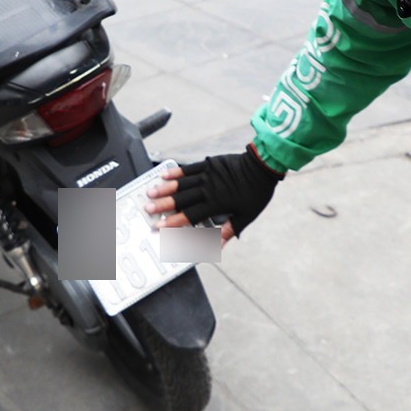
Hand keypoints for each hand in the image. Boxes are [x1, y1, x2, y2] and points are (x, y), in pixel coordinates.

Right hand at [144, 146, 280, 238]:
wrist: (262, 166)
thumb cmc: (256, 192)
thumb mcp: (246, 216)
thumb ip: (229, 230)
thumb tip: (218, 246)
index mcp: (216, 203)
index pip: (190, 216)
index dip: (173, 223)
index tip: (160, 227)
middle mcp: (208, 189)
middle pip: (181, 199)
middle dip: (163, 206)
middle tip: (148, 210)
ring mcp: (207, 174)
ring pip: (181, 183)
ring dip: (164, 189)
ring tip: (150, 193)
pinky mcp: (208, 163)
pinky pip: (189, 168)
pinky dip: (176, 172)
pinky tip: (164, 176)